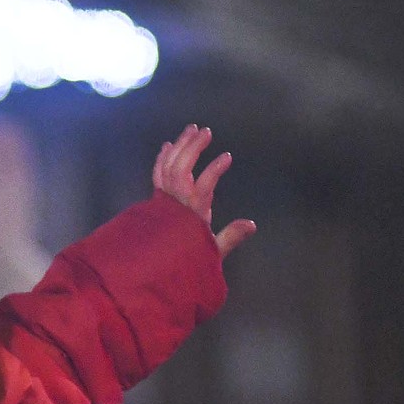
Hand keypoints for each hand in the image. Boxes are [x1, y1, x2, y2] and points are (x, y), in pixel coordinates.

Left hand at [152, 124, 255, 258]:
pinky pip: (156, 175)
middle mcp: (174, 204)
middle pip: (180, 170)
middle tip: (206, 132)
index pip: (203, 187)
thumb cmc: (184, 263)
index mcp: (191, 216)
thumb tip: (251, 224)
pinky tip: (168, 145)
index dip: (214, 170)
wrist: (151, 274)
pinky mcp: (154, 201)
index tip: (227, 157)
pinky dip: (162, 159)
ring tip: (192, 130)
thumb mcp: (211, 254)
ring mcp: (162, 201)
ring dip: (179, 147)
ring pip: (167, 168)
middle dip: (193, 148)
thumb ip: (230, 237)